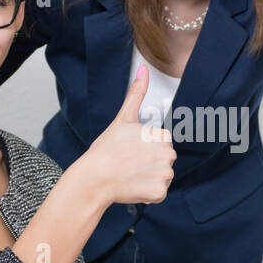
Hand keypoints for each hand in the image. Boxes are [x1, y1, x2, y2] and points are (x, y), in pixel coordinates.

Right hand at [77, 65, 175, 205]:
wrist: (94, 178)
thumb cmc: (106, 150)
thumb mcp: (123, 118)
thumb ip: (136, 93)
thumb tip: (143, 69)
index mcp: (162, 136)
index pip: (162, 144)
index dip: (146, 148)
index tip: (132, 151)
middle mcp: (168, 154)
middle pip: (164, 161)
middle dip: (149, 164)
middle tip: (130, 163)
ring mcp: (165, 174)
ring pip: (162, 177)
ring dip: (149, 179)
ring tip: (130, 175)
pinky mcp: (159, 192)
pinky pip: (158, 194)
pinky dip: (147, 194)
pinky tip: (133, 186)